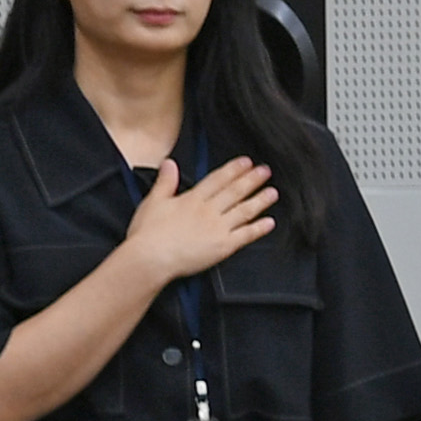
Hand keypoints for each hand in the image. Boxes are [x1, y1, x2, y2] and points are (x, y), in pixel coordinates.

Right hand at [114, 155, 281, 292]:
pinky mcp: (224, 246)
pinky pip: (246, 235)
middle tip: (266, 171)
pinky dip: (259, 228)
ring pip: (244, 211)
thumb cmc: (147, 233)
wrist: (150, 258)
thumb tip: (169, 163)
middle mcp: (208, 211)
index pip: (217, 180)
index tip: (247, 162)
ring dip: (260, 201)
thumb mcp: (153, 201)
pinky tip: (270, 223)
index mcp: (192, 200)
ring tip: (273, 192)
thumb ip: (165, 182)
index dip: (234, 170)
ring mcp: (218, 228)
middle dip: (252, 180)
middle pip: (235, 192)